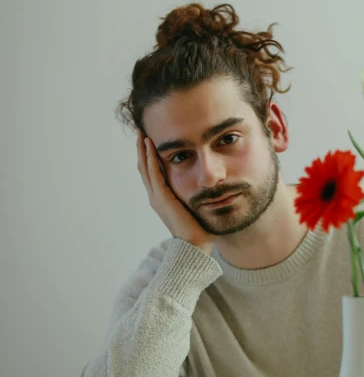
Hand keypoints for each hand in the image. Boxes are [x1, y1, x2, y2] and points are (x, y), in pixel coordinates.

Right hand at [136, 128, 215, 253]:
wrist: (195, 245)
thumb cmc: (199, 229)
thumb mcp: (195, 205)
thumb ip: (195, 194)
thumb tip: (208, 184)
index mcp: (162, 198)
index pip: (152, 172)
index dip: (149, 156)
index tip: (150, 140)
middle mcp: (156, 196)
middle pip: (144, 167)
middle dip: (143, 148)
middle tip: (141, 130)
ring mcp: (156, 196)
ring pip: (145, 167)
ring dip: (144, 149)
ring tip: (142, 132)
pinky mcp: (161, 197)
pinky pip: (154, 173)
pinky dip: (151, 157)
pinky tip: (150, 144)